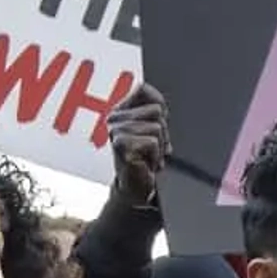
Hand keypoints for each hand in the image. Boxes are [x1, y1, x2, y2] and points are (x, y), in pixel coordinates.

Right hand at [109, 81, 168, 202]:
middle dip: (162, 132)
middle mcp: (113, 118)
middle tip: (153, 149)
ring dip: (160, 147)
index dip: (159, 107)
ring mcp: (115, 132)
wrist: (136, 189)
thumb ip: (154, 108)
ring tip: (150, 158)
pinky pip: (152, 142)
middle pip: (157, 110)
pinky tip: (147, 165)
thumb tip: (153, 98)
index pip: (143, 88)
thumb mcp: (154, 128)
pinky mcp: (120, 146)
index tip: (156, 125)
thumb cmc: (145, 158)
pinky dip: (156, 156)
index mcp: (120, 110)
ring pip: (157, 127)